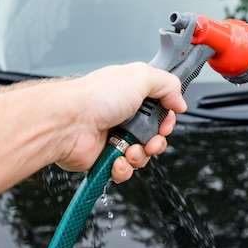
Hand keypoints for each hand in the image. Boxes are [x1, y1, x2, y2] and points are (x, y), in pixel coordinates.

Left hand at [55, 63, 186, 180]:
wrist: (67, 123)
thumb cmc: (95, 97)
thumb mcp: (141, 76)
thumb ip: (168, 84)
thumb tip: (180, 102)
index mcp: (131, 94)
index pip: (160, 110)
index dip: (167, 118)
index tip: (166, 121)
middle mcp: (123, 115)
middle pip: (154, 135)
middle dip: (157, 141)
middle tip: (151, 139)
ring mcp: (114, 137)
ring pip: (142, 155)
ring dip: (141, 155)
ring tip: (130, 149)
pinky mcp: (105, 158)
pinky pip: (125, 170)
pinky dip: (124, 168)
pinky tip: (117, 159)